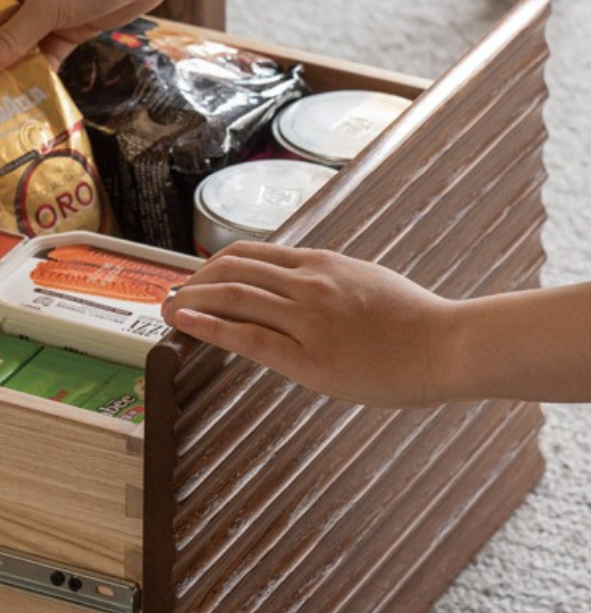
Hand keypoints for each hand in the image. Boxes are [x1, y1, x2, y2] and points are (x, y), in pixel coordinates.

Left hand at [161, 242, 459, 407]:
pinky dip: (208, 325)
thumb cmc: (416, 321)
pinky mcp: (309, 357)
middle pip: (232, 270)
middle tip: (170, 295)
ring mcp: (307, 318)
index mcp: (321, 264)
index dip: (213, 266)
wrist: (448, 344)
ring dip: (190, 300)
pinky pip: (247, 336)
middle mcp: (308, 283)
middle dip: (193, 281)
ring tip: (164, 309)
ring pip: (233, 297)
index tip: (194, 278)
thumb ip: (328, 281)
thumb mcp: (365, 281)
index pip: (250, 255)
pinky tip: (183, 323)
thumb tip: (297, 285)